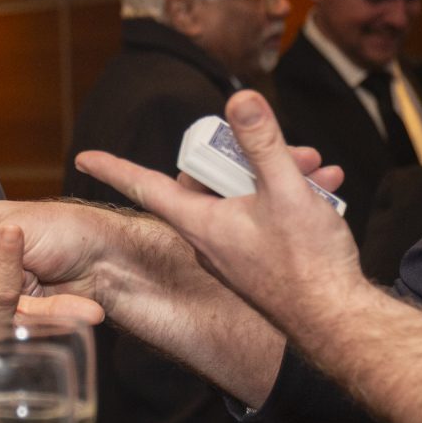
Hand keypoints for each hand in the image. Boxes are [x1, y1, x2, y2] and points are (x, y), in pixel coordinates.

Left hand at [74, 91, 365, 339]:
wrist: (338, 321)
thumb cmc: (307, 263)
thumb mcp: (285, 191)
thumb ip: (262, 144)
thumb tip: (239, 101)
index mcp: (200, 223)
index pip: (144, 186)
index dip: (114, 168)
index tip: (83, 158)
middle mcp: (209, 238)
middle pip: (211, 180)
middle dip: (250, 154)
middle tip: (294, 149)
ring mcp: (234, 251)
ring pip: (246, 195)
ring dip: (281, 174)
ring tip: (319, 168)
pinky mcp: (259, 260)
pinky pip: (265, 216)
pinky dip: (292, 197)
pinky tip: (326, 189)